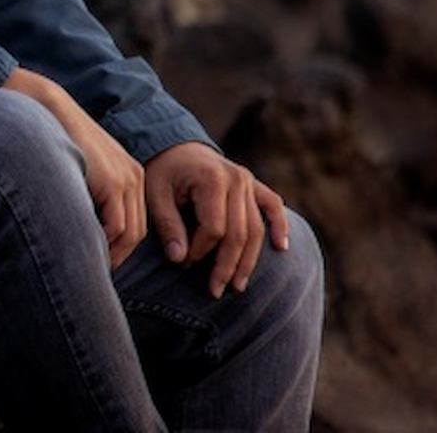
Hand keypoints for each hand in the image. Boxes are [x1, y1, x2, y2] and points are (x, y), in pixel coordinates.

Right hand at [4, 68, 146, 267]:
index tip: (95, 260)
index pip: (131, 223)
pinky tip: (82, 248)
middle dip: (116, 255)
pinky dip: (103, 243)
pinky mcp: (113, 182)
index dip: (115, 247)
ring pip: (128, 235)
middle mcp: (133, 176)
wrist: (44, 108)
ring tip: (87, 265)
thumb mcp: (78, 168)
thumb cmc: (51, 138)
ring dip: (110, 254)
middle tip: (93, 271)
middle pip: (135, 233)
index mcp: (128, 173)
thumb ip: (87, 192)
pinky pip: (117, 227)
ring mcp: (126, 179)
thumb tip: (80, 226)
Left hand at [144, 141, 289, 297]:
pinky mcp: (255, 184)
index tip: (183, 262)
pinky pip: (272, 206)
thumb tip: (179, 259)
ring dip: (249, 260)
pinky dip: (279, 226)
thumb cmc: (162, 173)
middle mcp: (236, 178)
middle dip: (227, 265)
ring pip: (256, 228)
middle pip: (239, 233)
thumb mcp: (155, 194)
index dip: (200, 251)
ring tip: (238, 286)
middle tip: (216, 291)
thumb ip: (167, 225)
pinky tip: (281, 248)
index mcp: (211, 178)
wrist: (174, 146)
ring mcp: (249, 180)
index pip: (214, 228)